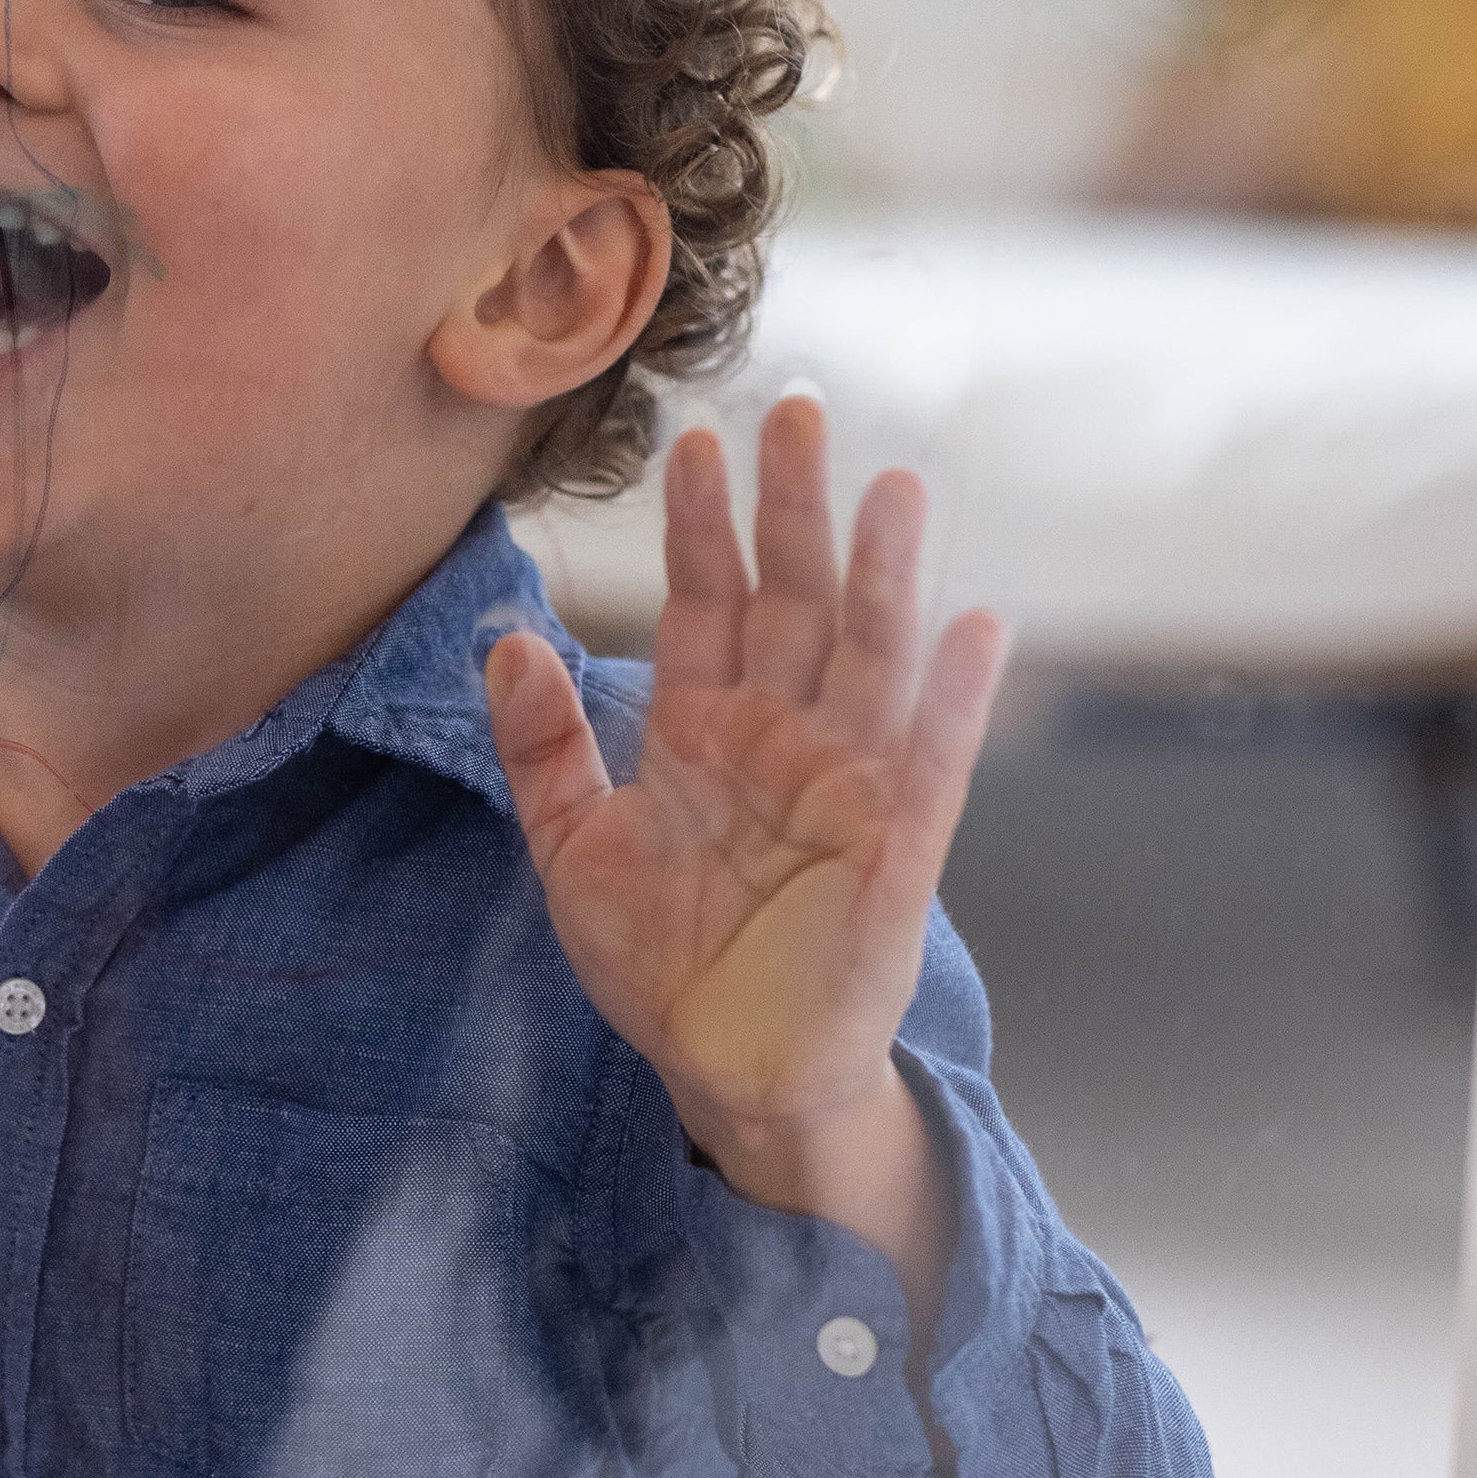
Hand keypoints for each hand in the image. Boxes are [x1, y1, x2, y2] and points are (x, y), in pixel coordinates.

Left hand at [484, 394, 1004, 1229]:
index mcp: (704, 730)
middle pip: (793, 601)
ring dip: (884, 576)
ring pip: (869, 658)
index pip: (706, 604)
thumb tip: (504, 642)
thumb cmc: (660, 961)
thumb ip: (542, 749)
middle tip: (799, 411)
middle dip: (795, 510)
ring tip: (892, 487)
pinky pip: (932, 761)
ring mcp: (846, 782)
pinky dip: (954, 699)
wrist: (725, 1066)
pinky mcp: (897, 845)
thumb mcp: (572, 850)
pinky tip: (973, 628)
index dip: (703, 528)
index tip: (695, 444)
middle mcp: (782, 737)